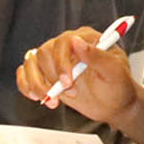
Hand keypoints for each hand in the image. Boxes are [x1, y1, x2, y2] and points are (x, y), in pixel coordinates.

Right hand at [14, 27, 139, 126]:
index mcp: (85, 39)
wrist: (114, 104)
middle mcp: (67, 46)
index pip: (63, 42)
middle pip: (44, 52)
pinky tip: (36, 96)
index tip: (67, 82)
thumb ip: (97, 56)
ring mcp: (55, 60)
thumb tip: (77, 42)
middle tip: (68, 93)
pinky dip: (25, 85)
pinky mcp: (46, 74)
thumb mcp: (115, 72)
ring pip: (31, 63)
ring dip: (37, 84)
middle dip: (51, 77)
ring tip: (52, 100)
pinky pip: (25, 74)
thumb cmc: (118, 86)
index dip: (61, 62)